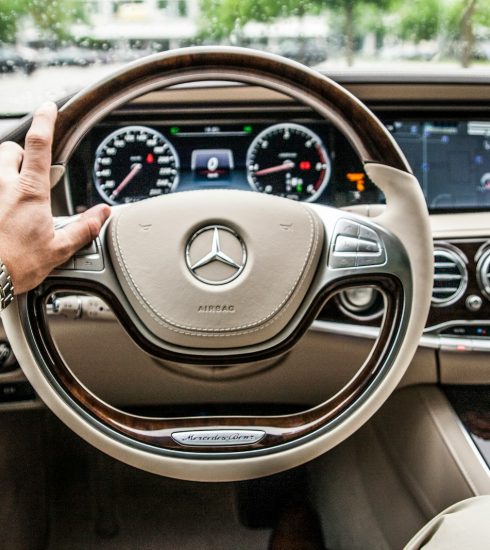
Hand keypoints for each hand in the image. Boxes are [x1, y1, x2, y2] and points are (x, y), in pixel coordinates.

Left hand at [0, 102, 110, 293]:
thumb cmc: (15, 265)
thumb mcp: (58, 249)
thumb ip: (83, 228)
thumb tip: (103, 214)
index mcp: (29, 192)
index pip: (38, 143)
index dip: (46, 120)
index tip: (49, 107)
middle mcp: (3, 185)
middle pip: (10, 149)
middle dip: (21, 155)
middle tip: (30, 172)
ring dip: (6, 170)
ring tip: (14, 192)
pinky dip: (0, 190)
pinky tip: (4, 211)